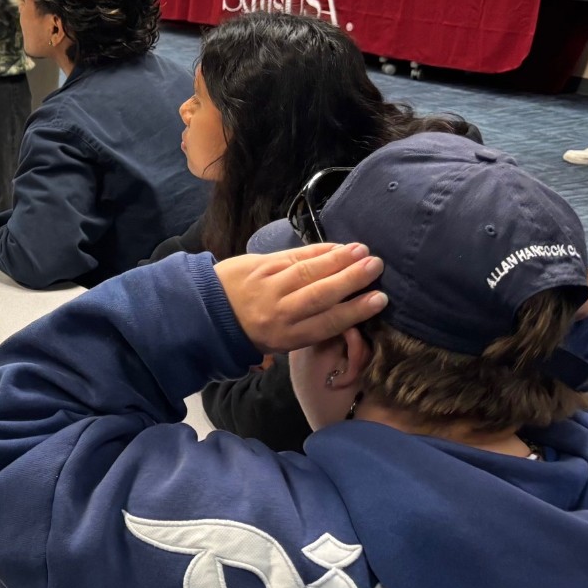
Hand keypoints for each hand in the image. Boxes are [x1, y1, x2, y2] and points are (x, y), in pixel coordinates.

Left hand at [213, 242, 387, 353]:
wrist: (207, 312)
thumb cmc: (254, 329)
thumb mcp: (281, 341)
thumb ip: (311, 326)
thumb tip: (350, 309)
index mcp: (286, 336)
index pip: (327, 323)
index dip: (355, 311)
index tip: (380, 299)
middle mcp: (279, 312)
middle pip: (320, 295)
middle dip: (350, 280)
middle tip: (376, 267)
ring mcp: (268, 285)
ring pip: (307, 271)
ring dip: (337, 260)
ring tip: (363, 251)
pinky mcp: (258, 265)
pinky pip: (292, 256)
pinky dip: (317, 250)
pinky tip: (337, 246)